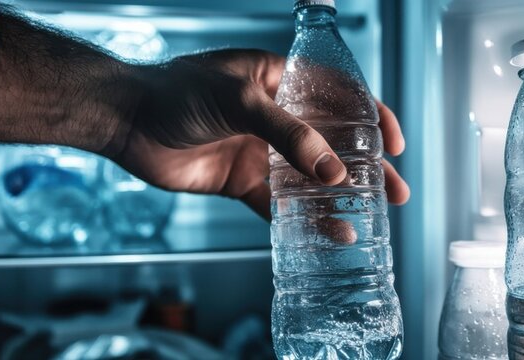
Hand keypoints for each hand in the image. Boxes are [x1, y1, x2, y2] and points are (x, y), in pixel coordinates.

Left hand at [106, 49, 408, 218]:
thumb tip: (333, 172)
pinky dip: (305, 220)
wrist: (128, 122)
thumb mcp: (241, 100)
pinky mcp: (243, 181)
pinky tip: (329, 234)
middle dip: (367, 167)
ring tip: (373, 219)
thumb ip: (288, 135)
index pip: (339, 95)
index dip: (372, 116)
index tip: (394, 143)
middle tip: (396, 191)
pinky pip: (281, 204)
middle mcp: (276, 116)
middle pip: (334, 141)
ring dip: (342, 197)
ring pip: (312, 177)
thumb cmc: (178, 92)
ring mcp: (261, 150)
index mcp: (281, 80)